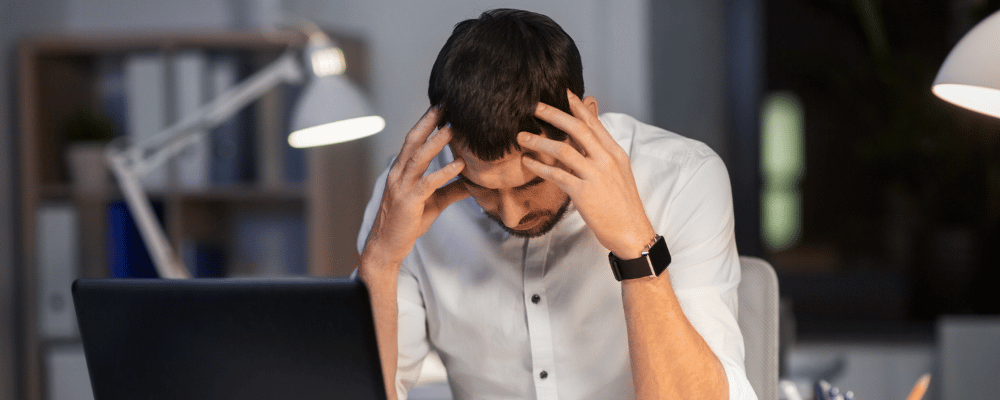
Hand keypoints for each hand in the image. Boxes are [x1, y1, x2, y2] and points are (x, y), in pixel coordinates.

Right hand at [361, 108, 469, 268]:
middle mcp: (399, 174)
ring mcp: (402, 187)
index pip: (414, 140)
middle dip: (429, 121)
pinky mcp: (408, 202)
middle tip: (445, 104)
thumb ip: (452, 190)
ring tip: (454, 127)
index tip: (442, 106)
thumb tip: (474, 182)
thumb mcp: (434, 203)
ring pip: (419, 158)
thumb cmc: (408, 222)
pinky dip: (444, 172)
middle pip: (413, 141)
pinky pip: (428, 183)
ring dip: (437, 142)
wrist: (387, 246)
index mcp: (402, 170)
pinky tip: (459, 165)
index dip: (427, 122)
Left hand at [517, 90, 654, 258]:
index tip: (564, 93)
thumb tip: (586, 143)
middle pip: (578, 129)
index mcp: (615, 153)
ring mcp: (595, 176)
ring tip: (521, 137)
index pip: (594, 124)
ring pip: (564, 150)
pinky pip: (557, 175)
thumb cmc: (623, 206)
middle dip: (554, 115)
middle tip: (535, 106)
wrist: (633, 232)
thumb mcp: (618, 174)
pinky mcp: (584, 193)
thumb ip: (602, 156)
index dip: (578, 107)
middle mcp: (606, 160)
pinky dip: (540, 167)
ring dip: (540, 141)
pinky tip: (527, 162)